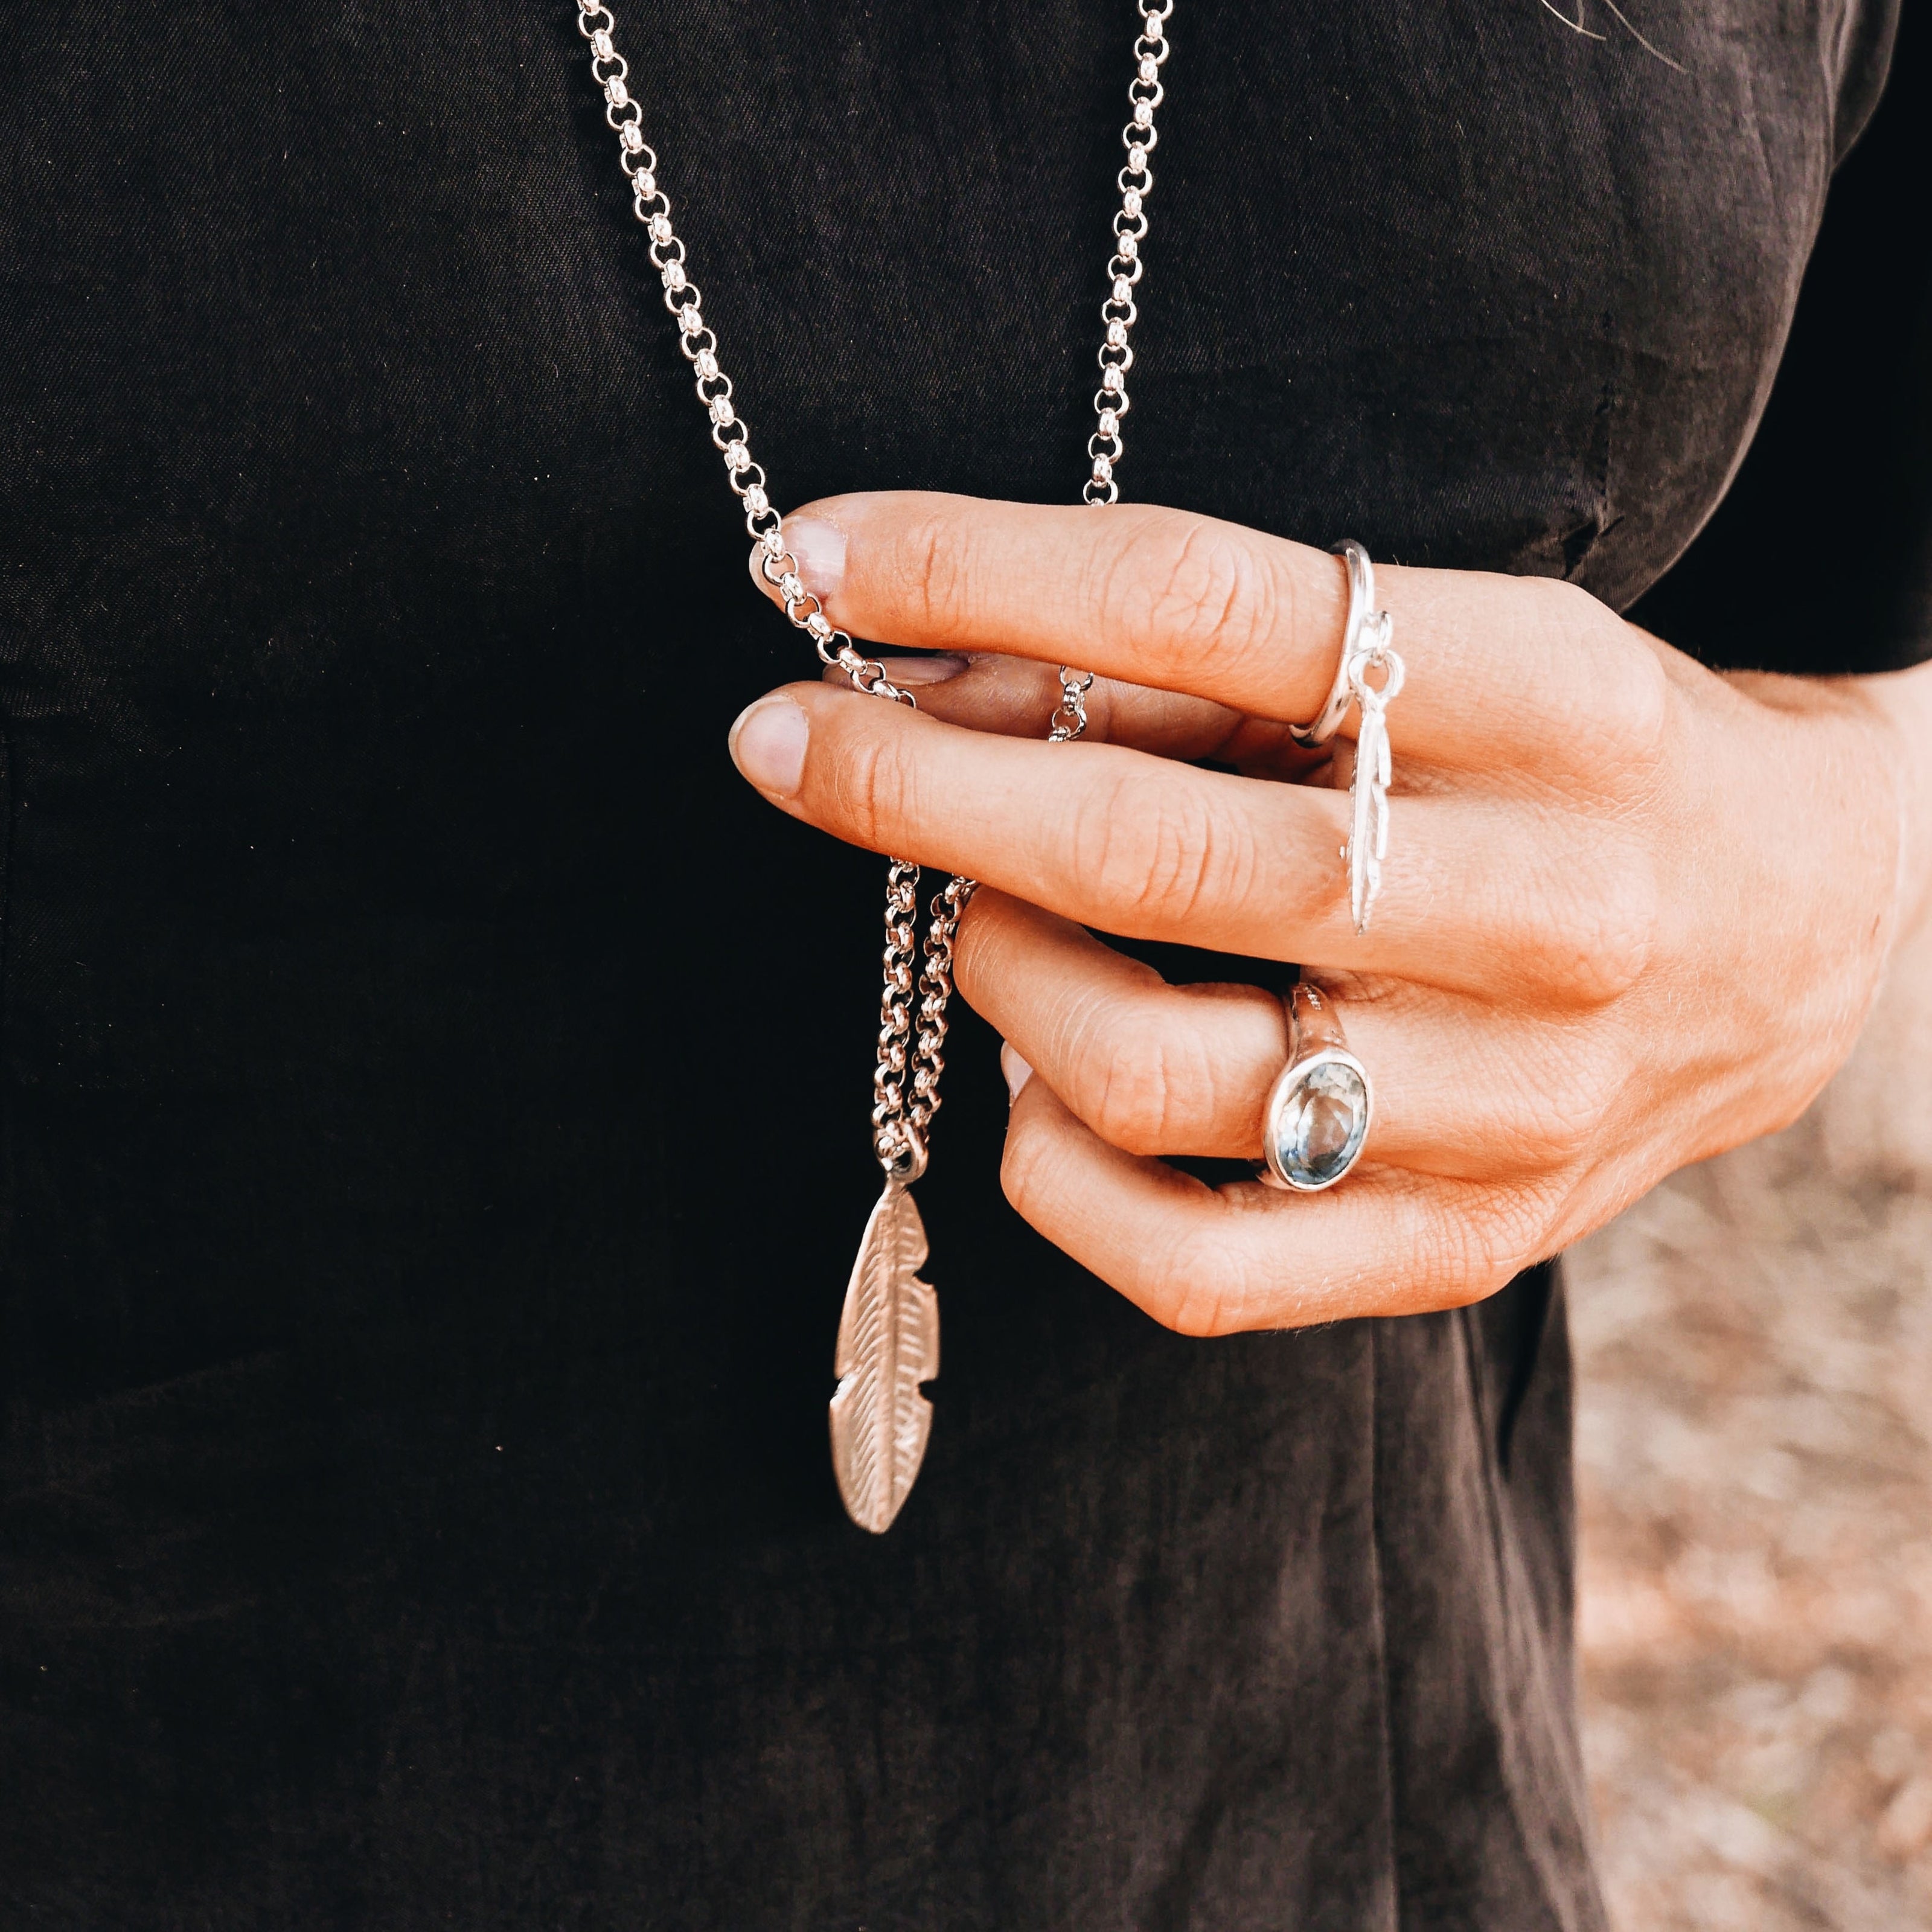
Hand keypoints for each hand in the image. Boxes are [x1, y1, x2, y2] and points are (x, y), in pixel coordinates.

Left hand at [727, 493, 1926, 1333]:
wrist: (1794, 933)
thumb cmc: (1572, 761)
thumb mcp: (1437, 646)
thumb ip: (1201, 660)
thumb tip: (928, 664)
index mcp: (1549, 698)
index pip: (1208, 605)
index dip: (973, 569)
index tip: (814, 559)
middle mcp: (1543, 909)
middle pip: (1150, 852)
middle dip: (912, 789)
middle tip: (787, 745)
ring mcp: (1505, 1107)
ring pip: (1142, 1071)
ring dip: (994, 977)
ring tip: (981, 922)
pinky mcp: (1463, 1245)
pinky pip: (1187, 1262)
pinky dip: (1051, 1172)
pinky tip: (1043, 1086)